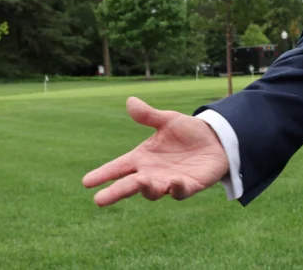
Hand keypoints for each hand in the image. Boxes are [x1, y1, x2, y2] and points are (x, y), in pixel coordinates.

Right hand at [82, 96, 229, 206]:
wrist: (217, 139)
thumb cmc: (188, 131)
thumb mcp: (168, 120)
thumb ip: (149, 116)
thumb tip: (130, 101)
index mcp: (142, 158)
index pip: (118, 167)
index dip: (103, 174)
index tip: (86, 182)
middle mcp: (151, 173)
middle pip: (129, 186)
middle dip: (115, 193)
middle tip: (99, 200)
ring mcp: (169, 182)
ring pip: (153, 192)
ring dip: (147, 189)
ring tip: (142, 182)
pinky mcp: (189, 187)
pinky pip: (180, 192)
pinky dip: (176, 189)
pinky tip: (174, 182)